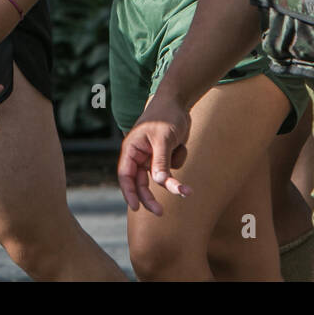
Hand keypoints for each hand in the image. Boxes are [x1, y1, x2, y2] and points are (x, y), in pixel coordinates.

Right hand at [116, 94, 192, 213]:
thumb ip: (161, 161)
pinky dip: (178, 159)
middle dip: (150, 197)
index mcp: (131, 149)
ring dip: (173, 183)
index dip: (129, 192)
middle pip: (140, 182)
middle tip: (160, 212)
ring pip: (159, 178)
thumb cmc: (166, 115)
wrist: (179, 102)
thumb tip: (160, 183)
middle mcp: (138, 155)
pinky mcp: (164, 156)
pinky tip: (180, 144)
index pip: (125, 175)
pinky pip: (171, 168)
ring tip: (187, 192)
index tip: (136, 207)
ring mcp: (151, 156)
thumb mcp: (164, 138)